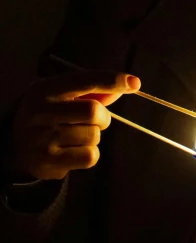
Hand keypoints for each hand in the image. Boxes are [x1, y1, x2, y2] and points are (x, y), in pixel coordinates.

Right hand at [9, 70, 140, 180]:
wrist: (15, 146)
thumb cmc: (48, 115)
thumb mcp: (61, 96)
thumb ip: (92, 90)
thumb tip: (126, 86)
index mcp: (46, 89)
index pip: (85, 80)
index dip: (112, 80)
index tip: (134, 83)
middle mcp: (42, 112)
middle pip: (94, 112)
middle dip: (103, 118)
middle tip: (95, 121)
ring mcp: (44, 138)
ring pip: (94, 136)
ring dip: (93, 137)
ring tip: (76, 136)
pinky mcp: (49, 162)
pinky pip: (90, 156)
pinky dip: (90, 154)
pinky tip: (74, 150)